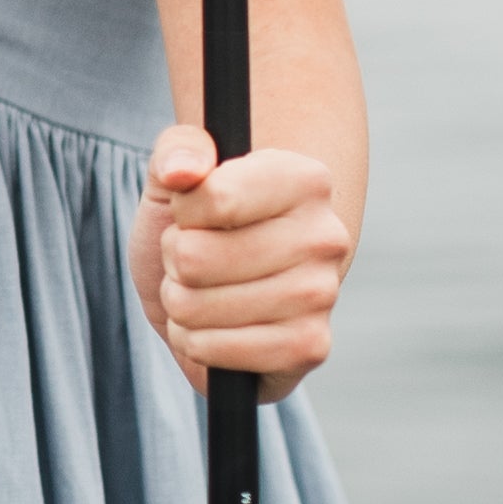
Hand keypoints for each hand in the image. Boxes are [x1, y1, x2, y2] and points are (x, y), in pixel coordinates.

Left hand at [133, 123, 353, 392]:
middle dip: (176, 260)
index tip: (198, 211)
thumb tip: (184, 171)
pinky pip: (216, 351)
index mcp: (306, 179)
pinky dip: (196, 344)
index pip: (212, 197)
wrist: (230, 283)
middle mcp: (326, 236)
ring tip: (206, 290)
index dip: (183, 210)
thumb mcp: (179, 175)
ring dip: (181, 303)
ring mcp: (323, 296)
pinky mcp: (309, 348)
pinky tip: (215, 327)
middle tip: (199, 256)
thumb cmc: (204, 223)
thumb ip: (177, 152)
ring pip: (196, 307)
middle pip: (194, 257)